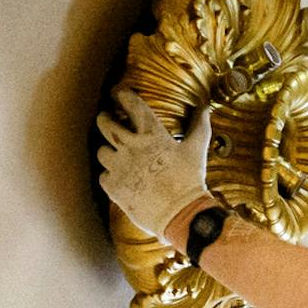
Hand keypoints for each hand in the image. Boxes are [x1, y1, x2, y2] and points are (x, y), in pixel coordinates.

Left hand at [96, 87, 213, 241]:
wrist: (180, 214)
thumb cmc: (190, 180)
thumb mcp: (196, 150)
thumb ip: (199, 126)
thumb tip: (206, 107)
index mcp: (152, 134)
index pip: (132, 105)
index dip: (123, 96)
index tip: (119, 93)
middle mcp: (131, 147)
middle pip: (106, 125)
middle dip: (104, 118)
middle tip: (105, 118)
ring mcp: (120, 167)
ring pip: (102, 151)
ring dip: (108, 150)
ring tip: (114, 153)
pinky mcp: (113, 187)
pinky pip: (103, 175)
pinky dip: (109, 175)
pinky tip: (119, 177)